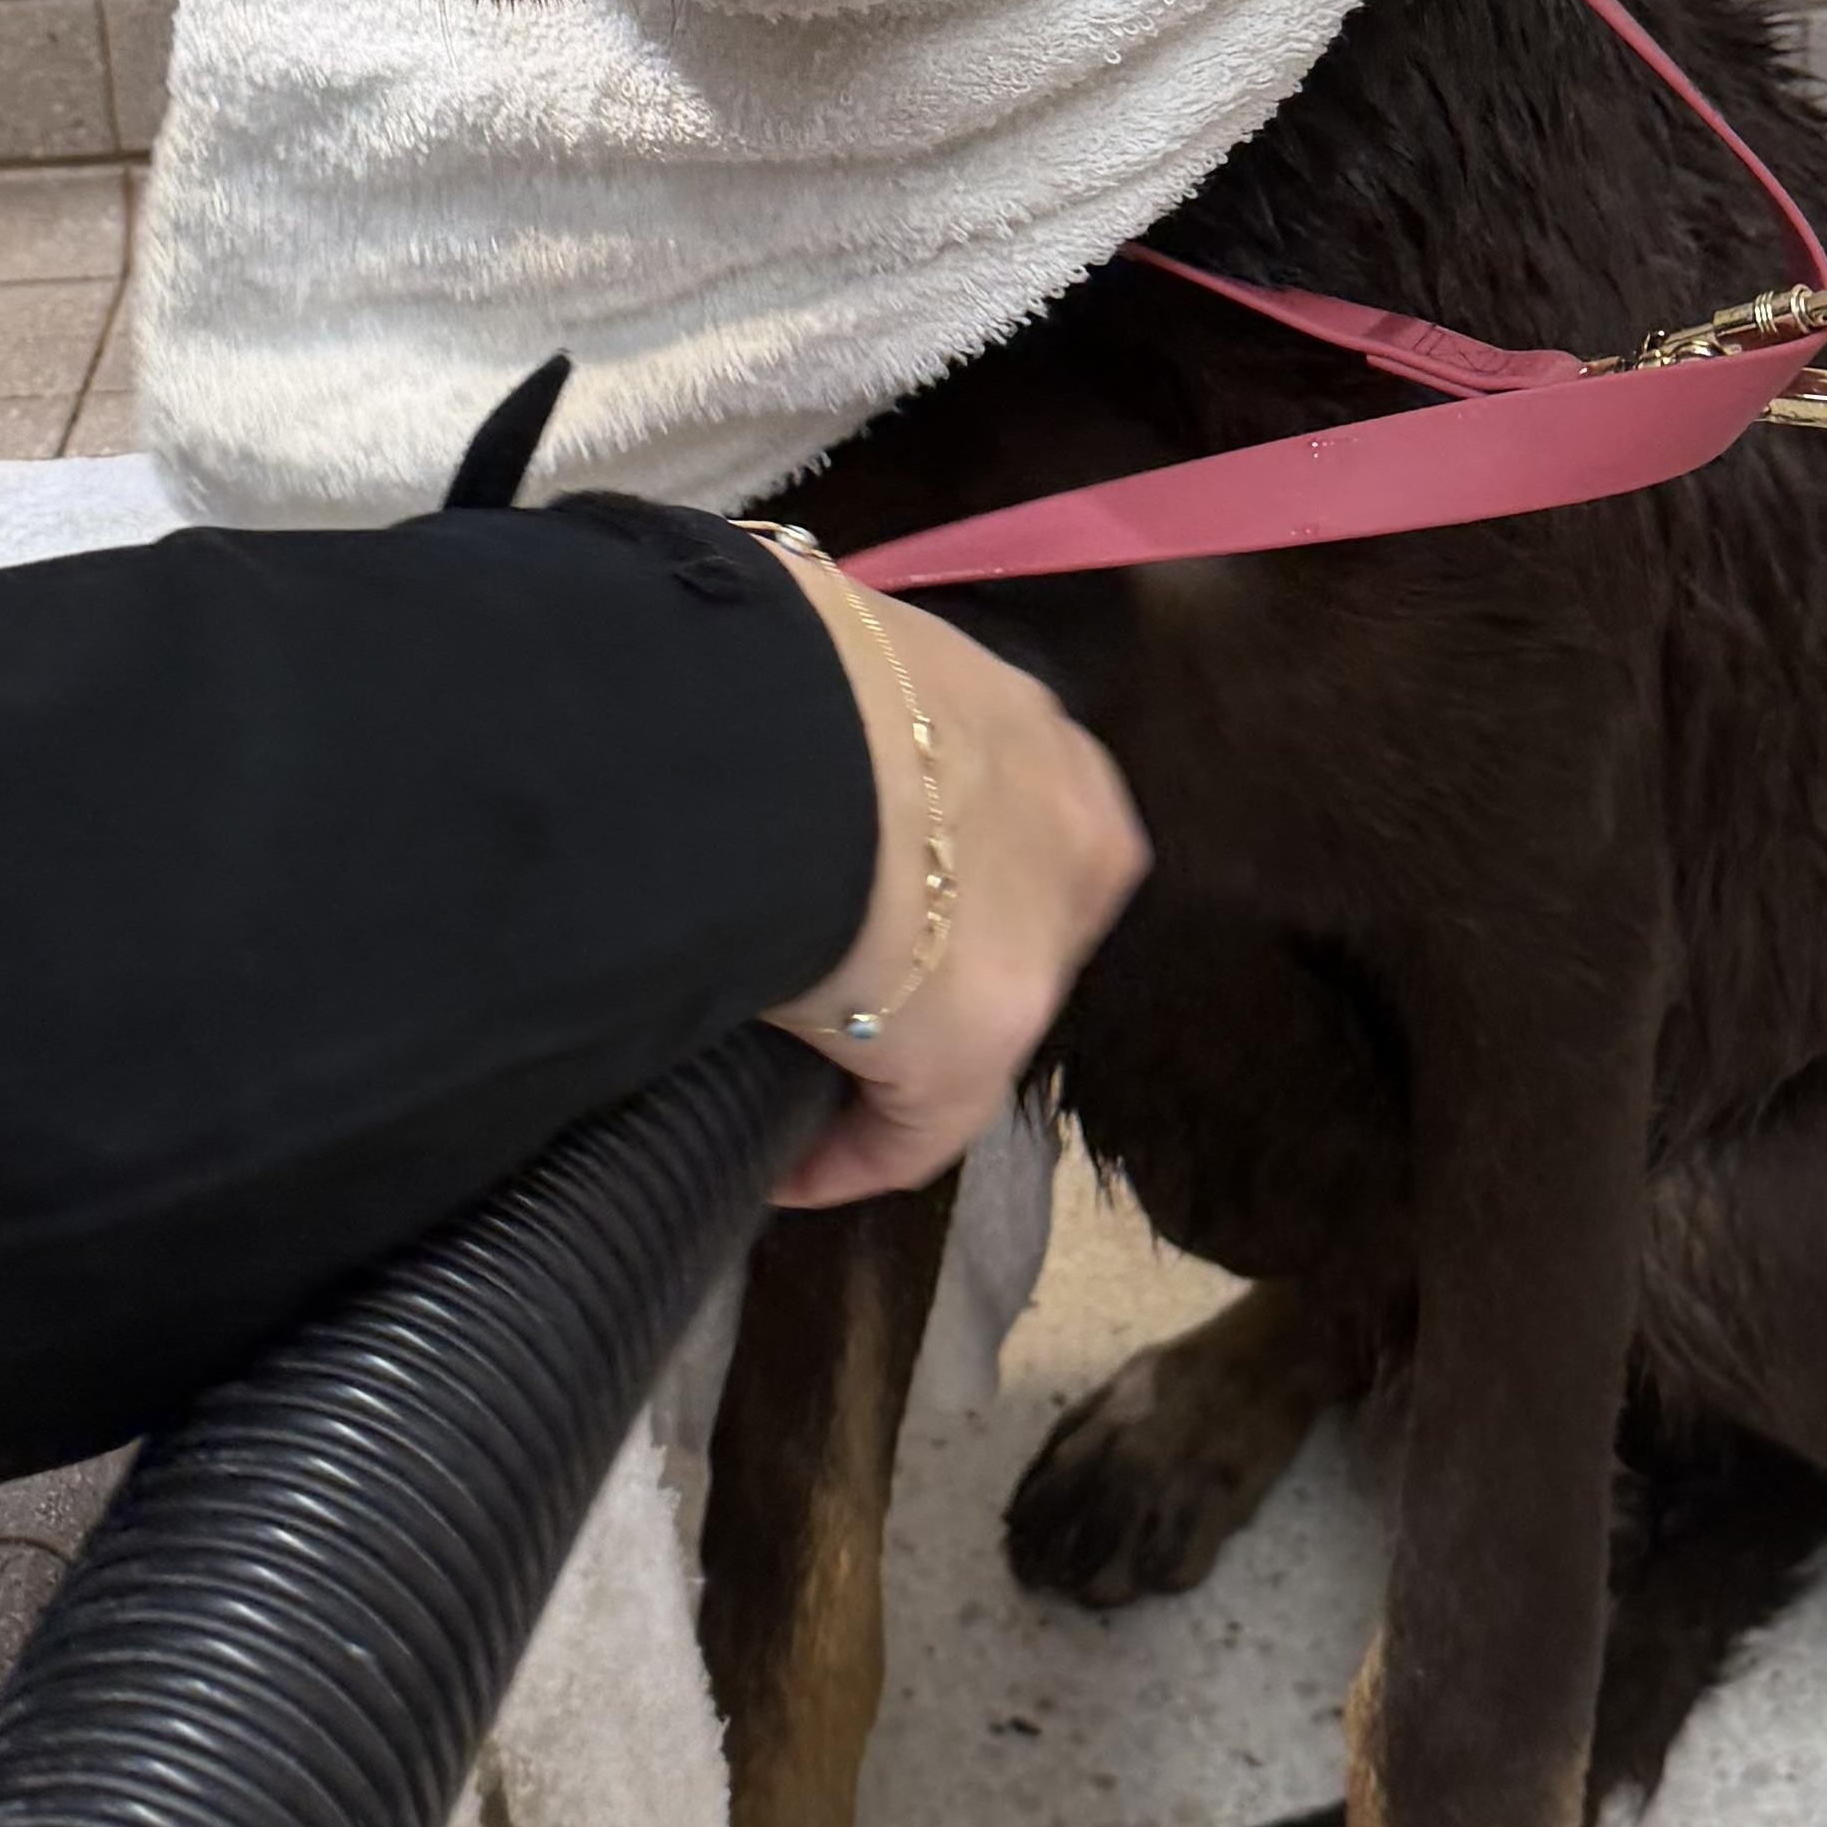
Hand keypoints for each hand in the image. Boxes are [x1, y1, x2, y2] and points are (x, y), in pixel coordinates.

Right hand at [753, 546, 1147, 1207]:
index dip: (942, 858)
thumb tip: (755, 708)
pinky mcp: (977, 1052)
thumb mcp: (833, 655)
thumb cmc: (790, 669)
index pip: (1009, 809)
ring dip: (898, 1049)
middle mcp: (1071, 839)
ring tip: (805, 1066)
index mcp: (1038, 733)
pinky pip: (912, 1128)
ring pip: (971, 1021)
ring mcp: (1040, 949)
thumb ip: (836, 698)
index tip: (859, 888)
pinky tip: (783, 1171)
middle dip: (935, 954)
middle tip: (831, 975)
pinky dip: (848, 1155)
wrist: (789, 742)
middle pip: (1007, 917)